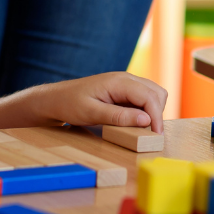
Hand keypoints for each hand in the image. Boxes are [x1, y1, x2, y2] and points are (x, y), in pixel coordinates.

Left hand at [13, 72, 167, 132]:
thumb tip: (146, 120)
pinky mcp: (123, 90)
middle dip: (157, 113)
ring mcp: (125, 83)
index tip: (156, 135)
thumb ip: (119, 116)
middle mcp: (125, 78)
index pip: (148, 96)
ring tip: (144, 128)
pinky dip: (146, 109)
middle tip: (150, 134)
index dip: (156, 116)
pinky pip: (143, 96)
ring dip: (153, 110)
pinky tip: (136, 121)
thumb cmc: (70, 104)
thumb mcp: (92, 113)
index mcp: (118, 81)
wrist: (56, 98)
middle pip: (156, 92)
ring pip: (153, 93)